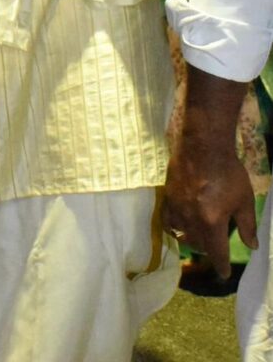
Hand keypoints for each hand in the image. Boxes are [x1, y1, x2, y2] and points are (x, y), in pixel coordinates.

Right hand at [163, 144, 256, 277]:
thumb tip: (252, 246)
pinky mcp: (168, 196)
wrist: (204, 146)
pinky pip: (167, 220)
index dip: (221, 266)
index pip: (216, 253)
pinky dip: (173, 228)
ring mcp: (177, 207)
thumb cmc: (229, 172)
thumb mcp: (244, 199)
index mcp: (212, 221)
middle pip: (198, 245)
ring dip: (191, 240)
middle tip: (216, 249)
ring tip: (199, 237)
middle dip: (208, 251)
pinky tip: (178, 226)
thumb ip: (248, 225)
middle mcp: (192, 218)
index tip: (224, 274)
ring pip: (181, 234)